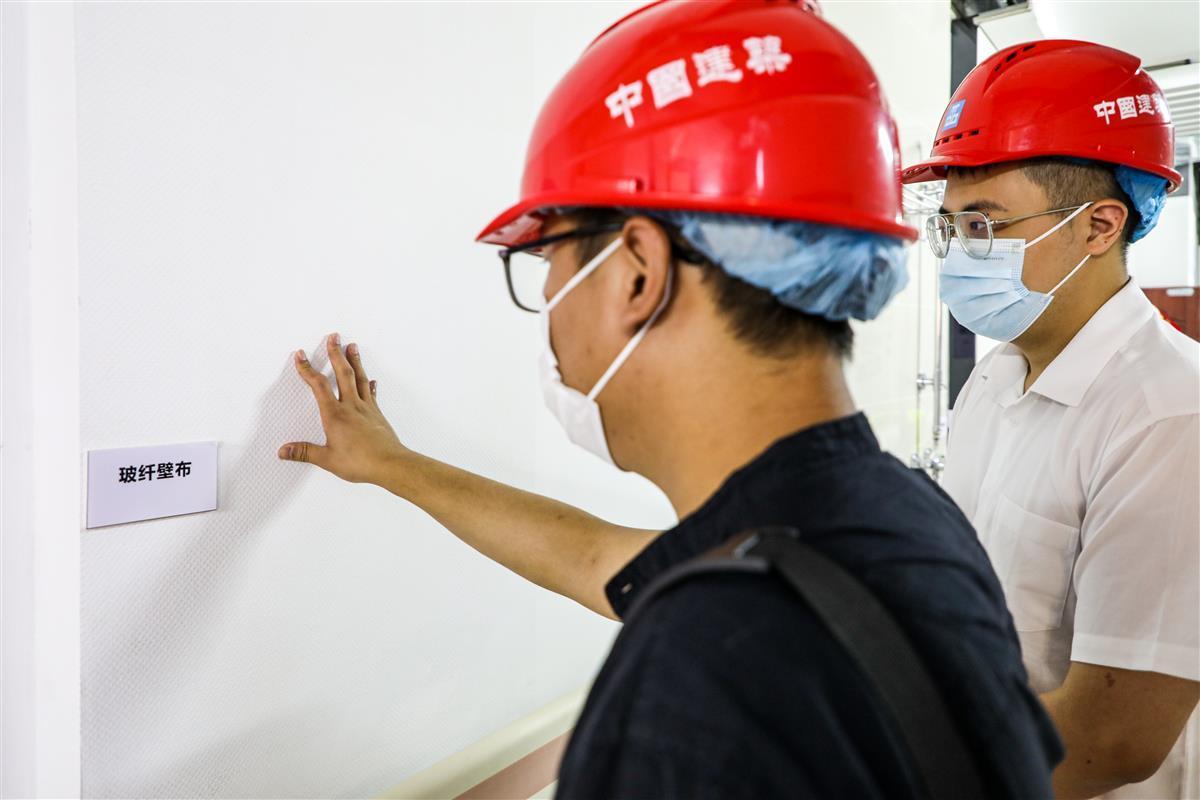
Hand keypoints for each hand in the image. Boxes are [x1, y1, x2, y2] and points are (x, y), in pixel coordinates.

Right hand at [278, 332, 409, 483]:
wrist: (390, 464)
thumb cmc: (361, 462)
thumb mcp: (327, 459)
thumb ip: (304, 452)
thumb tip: (284, 451)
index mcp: (335, 415)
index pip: (318, 386)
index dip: (308, 369)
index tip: (301, 356)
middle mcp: (351, 406)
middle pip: (342, 373)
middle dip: (336, 353)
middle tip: (334, 336)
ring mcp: (366, 408)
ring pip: (359, 378)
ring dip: (354, 361)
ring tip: (352, 346)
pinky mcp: (377, 415)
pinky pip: (371, 394)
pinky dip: (369, 385)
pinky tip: (371, 380)